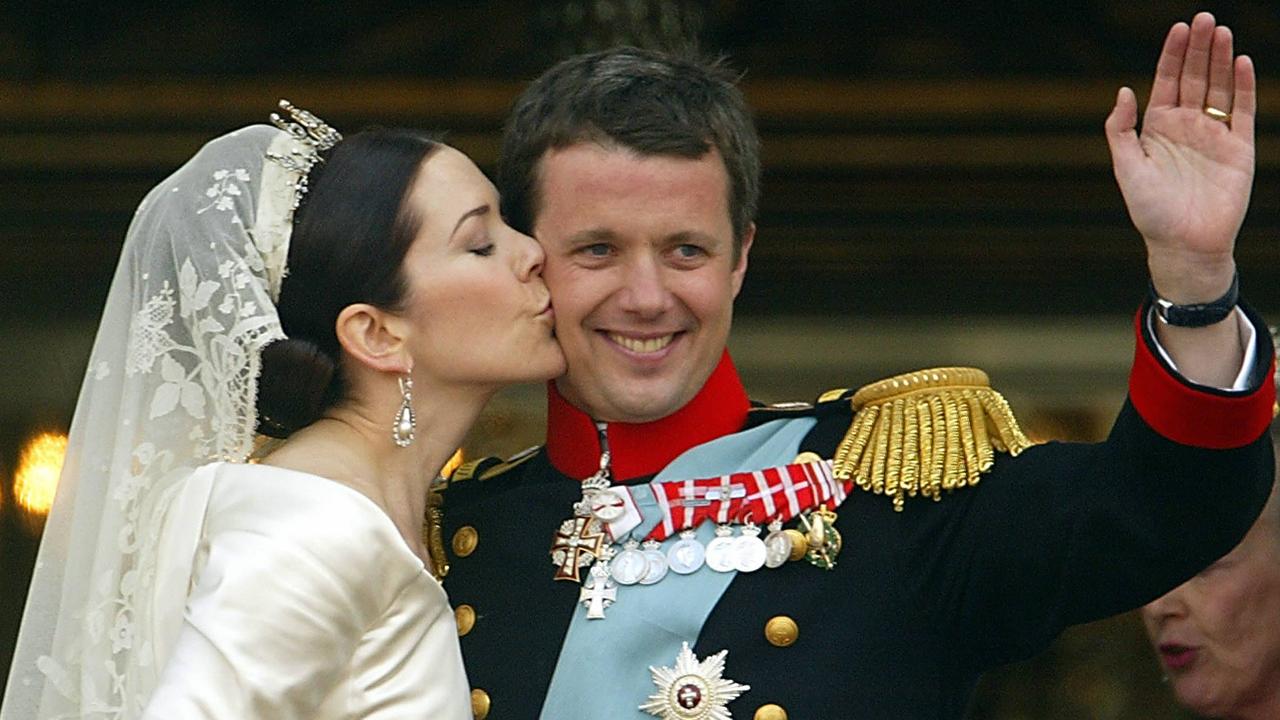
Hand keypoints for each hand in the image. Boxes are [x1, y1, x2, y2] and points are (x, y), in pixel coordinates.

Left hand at [1105, 12, 1254, 302]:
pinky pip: (1242, 111)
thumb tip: (1124, 90)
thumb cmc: (1150, 211)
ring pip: (1219, 88)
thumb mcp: (1126, 168)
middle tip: (1205, 18)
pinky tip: (1242, 62)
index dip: (1172, 55)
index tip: (1178, 28)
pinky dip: (1242, 87)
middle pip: (1195, 77)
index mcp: (1158, 128)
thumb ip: (1121, 130)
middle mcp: (1187, 126)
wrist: (1184, 244)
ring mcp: (1214, 135)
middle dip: (1199, 48)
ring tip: (1222, 31)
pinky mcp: (1239, 148)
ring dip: (1221, 59)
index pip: (1167, 81)